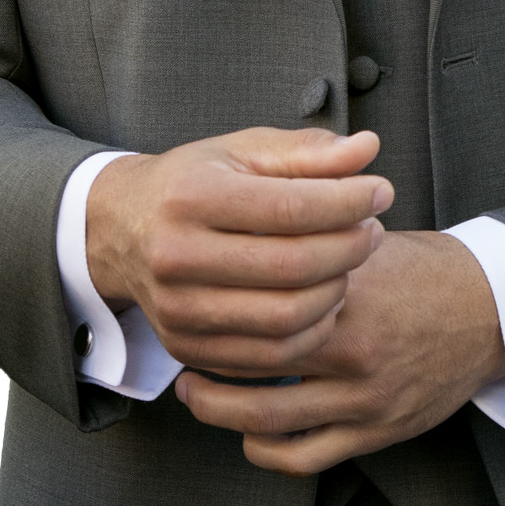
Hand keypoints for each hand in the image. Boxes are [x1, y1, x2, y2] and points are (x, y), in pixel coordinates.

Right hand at [84, 127, 392, 376]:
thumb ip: (306, 150)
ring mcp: (177, 310)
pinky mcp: (185, 347)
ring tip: (350, 263)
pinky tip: (324, 300)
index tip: (382, 191)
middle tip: (373, 229)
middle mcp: (175, 257)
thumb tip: (369, 149)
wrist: (122, 229)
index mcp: (190, 197)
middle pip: (292, 268)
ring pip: (285, 319)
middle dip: (349, 248)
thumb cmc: (195, 182)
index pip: (290, 207)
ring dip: (336, 292)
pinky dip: (311, 332)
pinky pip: (268, 356)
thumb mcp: (242, 151)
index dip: (349, 201)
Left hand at [174, 228, 504, 472]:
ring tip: (192, 393)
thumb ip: (315, 236)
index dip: (217, 300)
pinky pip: (303, 454)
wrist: (492, 313)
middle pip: (252, 359)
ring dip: (218, 407)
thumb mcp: (371, 240)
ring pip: (267, 415)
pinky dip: (263, 447)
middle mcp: (352, 344)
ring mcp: (362, 394)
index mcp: (347, 288)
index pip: (263, 299)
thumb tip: (253, 216)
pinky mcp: (376, 429)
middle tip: (177, 348)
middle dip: (204, 356)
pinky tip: (244, 431)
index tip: (190, 291)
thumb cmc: (424, 270)